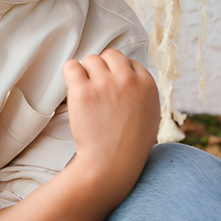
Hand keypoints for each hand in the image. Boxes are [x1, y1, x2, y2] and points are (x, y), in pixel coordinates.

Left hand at [61, 49, 158, 183]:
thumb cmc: (130, 145)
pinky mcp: (83, 91)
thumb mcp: (150, 114)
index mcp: (147, 84)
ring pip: (91, 60)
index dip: (119, 75)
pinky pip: (72, 66)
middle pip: (110, 56)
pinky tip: (74, 89)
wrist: (111, 164)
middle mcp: (128, 80)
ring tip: (87, 94)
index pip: (130, 62)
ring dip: (86, 73)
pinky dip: (70, 75)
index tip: (114, 90)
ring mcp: (105, 84)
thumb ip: (142, 92)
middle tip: (97, 90)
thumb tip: (131, 74)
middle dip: (103, 69)